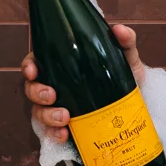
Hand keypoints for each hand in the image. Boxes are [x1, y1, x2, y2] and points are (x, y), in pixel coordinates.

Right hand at [21, 23, 147, 143]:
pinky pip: (50, 133)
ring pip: (38, 112)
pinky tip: (64, 135)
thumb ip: (125, 42)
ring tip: (65, 118)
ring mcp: (57, 108)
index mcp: (62, 66)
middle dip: (37, 92)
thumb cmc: (124, 78)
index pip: (36, 62)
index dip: (28, 66)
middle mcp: (55, 86)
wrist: (137, 107)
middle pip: (32, 88)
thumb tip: (119, 30)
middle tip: (52, 96)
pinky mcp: (64, 128)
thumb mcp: (126, 59)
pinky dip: (54, 134)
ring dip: (47, 115)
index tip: (33, 71)